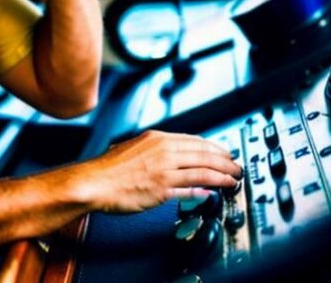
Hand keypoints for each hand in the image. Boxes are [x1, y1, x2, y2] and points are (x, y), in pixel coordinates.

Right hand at [81, 130, 242, 213]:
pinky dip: (205, 189)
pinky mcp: (162, 189)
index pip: (194, 140)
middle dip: (224, 160)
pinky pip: (190, 188)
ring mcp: (163, 170)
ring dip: (222, 176)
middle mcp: (162, 150)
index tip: (224, 152)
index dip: (213, 147)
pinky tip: (213, 192)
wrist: (94, 181)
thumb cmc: (109, 168)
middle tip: (236, 166)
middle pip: (203, 153)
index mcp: (156, 138)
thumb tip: (170, 156)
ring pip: (202, 170)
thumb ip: (154, 150)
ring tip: (233, 180)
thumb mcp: (134, 148)